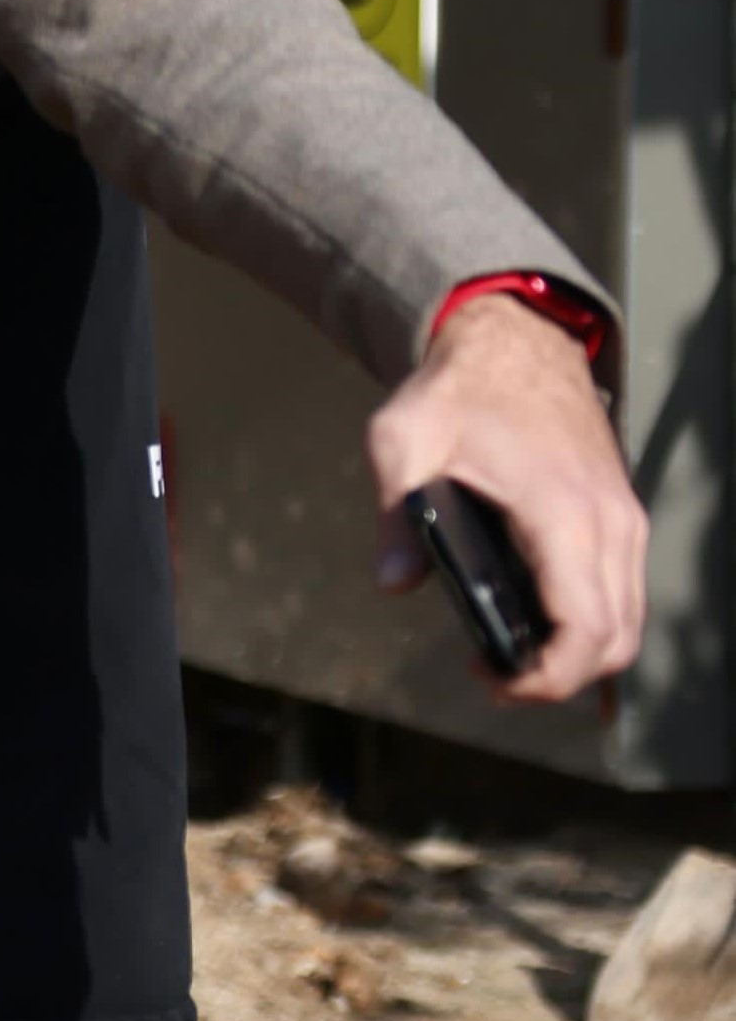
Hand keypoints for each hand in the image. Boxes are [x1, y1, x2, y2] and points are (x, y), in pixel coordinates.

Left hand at [367, 292, 643, 703]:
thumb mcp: (404, 441)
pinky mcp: (620, 514)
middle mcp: (610, 521)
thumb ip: (398, 516)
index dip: (549, 675)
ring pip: (628, 619)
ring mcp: (623, 518)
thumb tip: (393, 582)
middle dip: (560, 676)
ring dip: (579, 653)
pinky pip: (622, 589)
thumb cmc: (460, 388)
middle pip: (617, 638)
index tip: (498, 682)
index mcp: (563, 511)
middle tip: (493, 676)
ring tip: (508, 656)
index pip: (586, 625)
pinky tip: (534, 621)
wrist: (513, 339)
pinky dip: (591, 621)